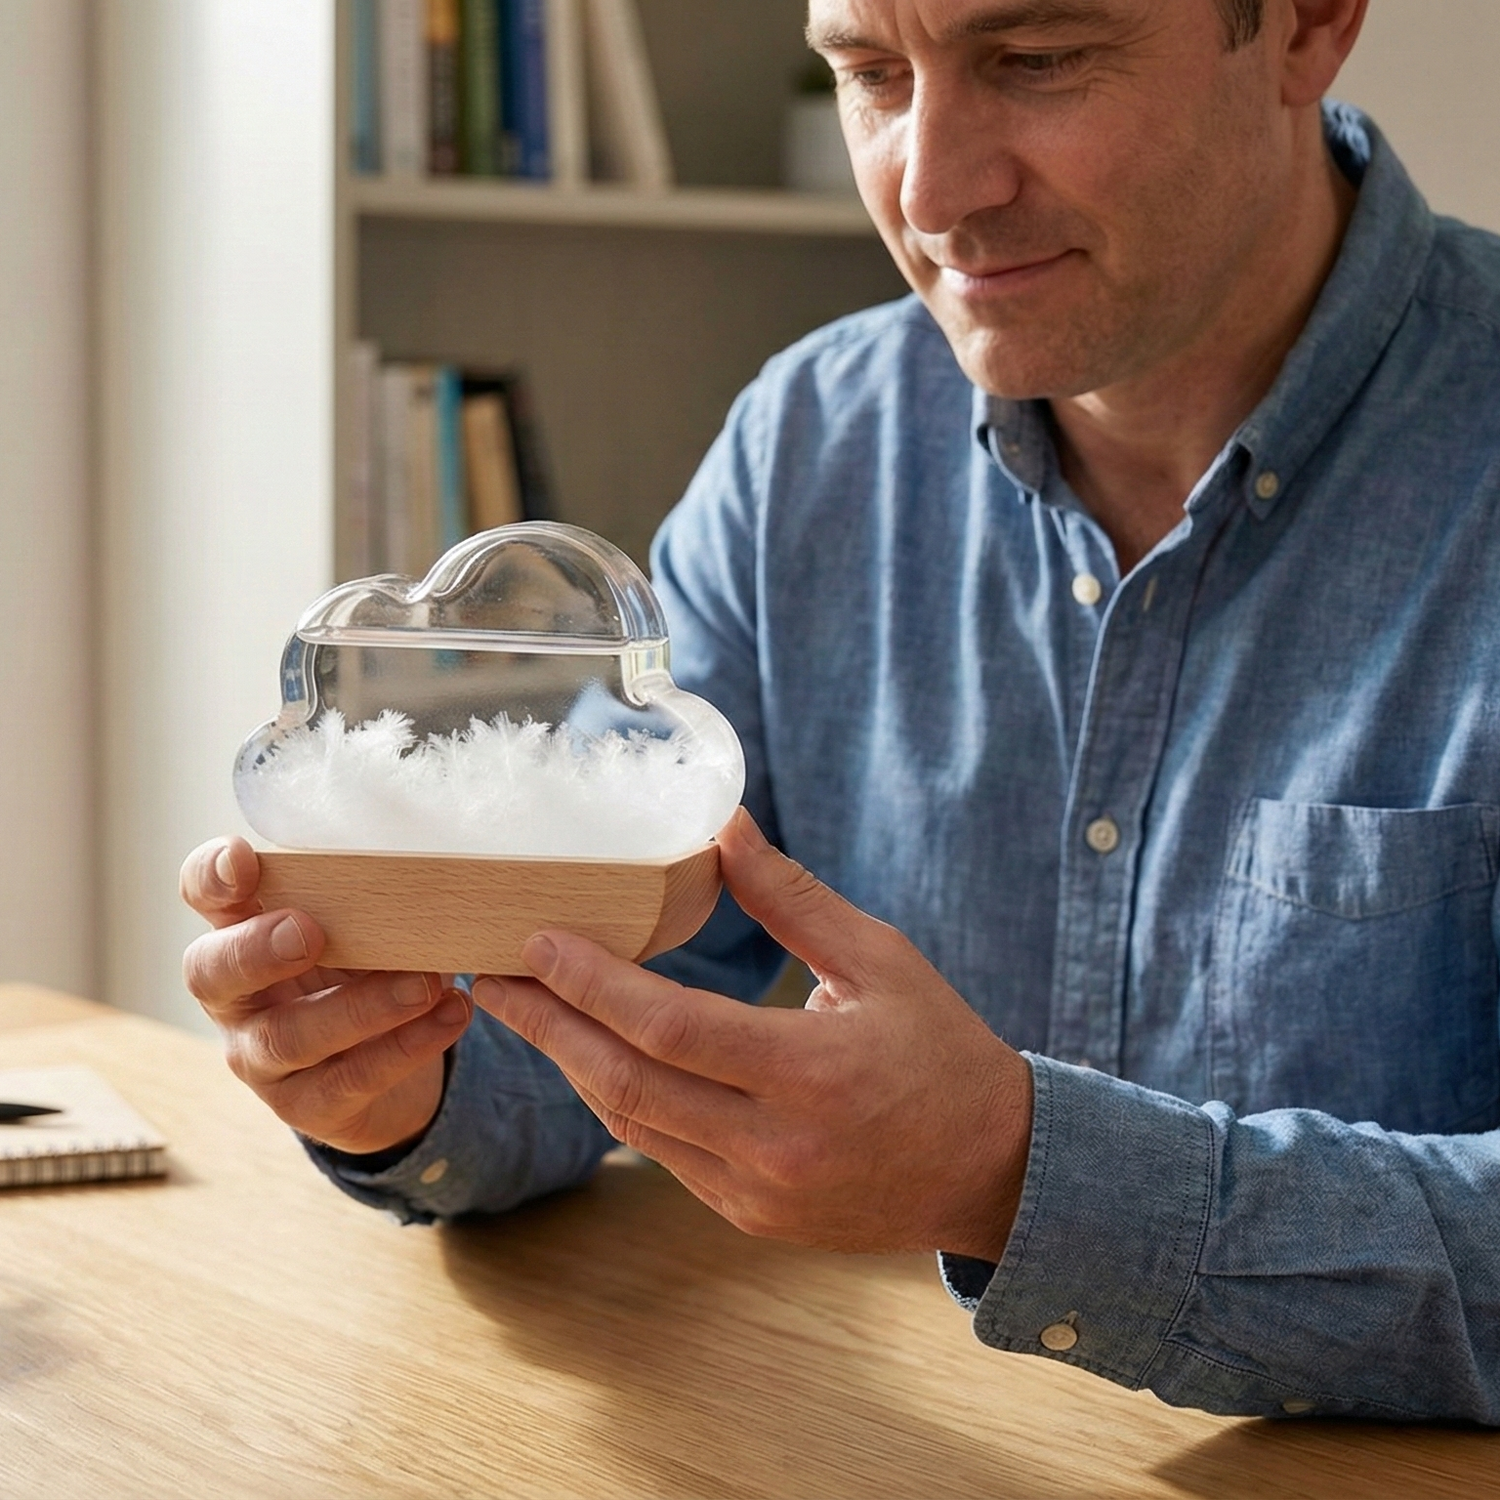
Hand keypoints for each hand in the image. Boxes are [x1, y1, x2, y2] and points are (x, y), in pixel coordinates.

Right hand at [180, 837, 472, 1154]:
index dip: (210, 876)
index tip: (241, 858)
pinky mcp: (306, 1106)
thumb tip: (417, 867)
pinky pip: (350, 1080)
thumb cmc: (362, 974)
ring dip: (362, 1007)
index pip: (202, 896)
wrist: (386, 1073)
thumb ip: (358, 899)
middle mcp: (235, 999)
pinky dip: (406, 1047)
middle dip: (257, 951)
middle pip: (211, 973)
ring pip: (290, 1037)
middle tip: (309, 932)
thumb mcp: (354, 930)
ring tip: (425, 983)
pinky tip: (450, 1015)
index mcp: (240, 934)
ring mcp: (261, 1059)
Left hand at [473, 809, 1032, 1259]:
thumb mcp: (880, 959)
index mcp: (812, 1073)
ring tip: (529, 1011)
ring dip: (573, 1065)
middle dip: (548, 1026)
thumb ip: (793, 898)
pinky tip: (594, 1058)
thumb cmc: (942, 1050)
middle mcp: (775, 1145)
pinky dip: (621, 1102)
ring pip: (633, 1125)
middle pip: (626, 1084)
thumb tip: (725, 828)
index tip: (536, 941)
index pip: (671, 1028)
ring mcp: (757, 1193)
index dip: (593, 984)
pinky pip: (663, 1154)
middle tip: (493, 977)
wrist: (994, 1170)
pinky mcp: (751, 1216)